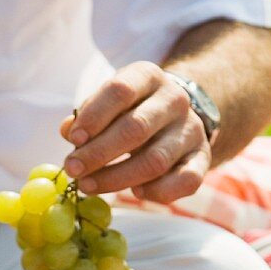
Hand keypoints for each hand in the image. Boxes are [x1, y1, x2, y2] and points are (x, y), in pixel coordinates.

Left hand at [60, 61, 210, 203]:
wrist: (178, 118)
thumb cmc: (133, 110)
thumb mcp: (110, 103)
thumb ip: (88, 115)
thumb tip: (68, 132)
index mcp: (148, 77)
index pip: (120, 90)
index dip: (94, 116)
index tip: (73, 139)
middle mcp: (174, 100)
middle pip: (135, 129)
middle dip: (98, 153)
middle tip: (73, 170)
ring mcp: (191, 130)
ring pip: (154, 161)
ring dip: (117, 179)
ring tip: (89, 186)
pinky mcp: (202, 158)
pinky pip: (185, 182)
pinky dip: (157, 193)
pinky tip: (136, 193)